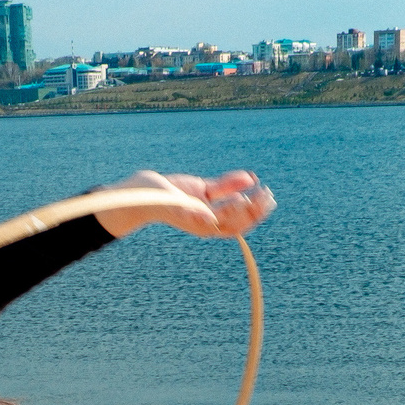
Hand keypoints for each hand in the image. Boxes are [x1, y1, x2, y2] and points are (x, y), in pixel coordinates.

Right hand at [96, 169, 276, 239]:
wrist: (137, 193)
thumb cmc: (150, 202)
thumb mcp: (170, 206)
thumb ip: (189, 213)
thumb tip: (211, 221)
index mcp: (201, 227)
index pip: (229, 225)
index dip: (242, 217)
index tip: (246, 201)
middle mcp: (206, 217)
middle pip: (236, 217)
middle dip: (254, 209)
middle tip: (268, 197)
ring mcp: (205, 204)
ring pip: (233, 203)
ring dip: (250, 197)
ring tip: (266, 191)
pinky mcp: (201, 190)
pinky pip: (223, 188)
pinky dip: (235, 182)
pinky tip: (249, 177)